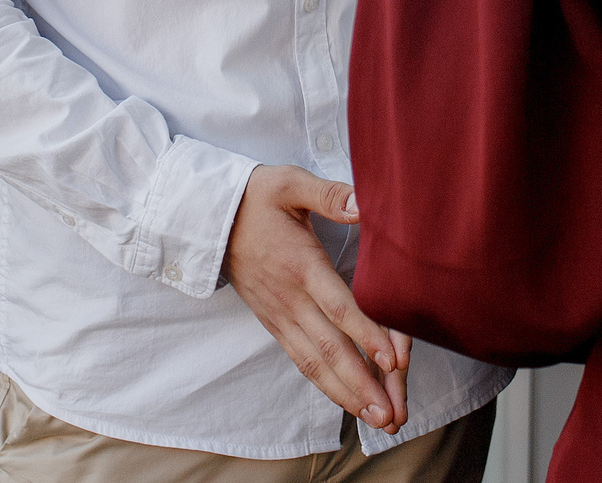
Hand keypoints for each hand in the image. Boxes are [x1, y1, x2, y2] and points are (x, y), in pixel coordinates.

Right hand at [223, 164, 409, 432]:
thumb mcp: (289, 183)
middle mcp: (290, 298)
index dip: (366, 334)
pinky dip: (326, 383)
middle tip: (390, 414)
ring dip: (347, 393)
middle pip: (329, 348)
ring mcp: (280, 315)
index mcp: (300, 265)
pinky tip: (348, 401)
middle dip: (362, 383)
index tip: (393, 360)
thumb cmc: (254, 197)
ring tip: (376, 418)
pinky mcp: (274, 322)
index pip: (338, 307)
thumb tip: (366, 203)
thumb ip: (329, 194)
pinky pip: (302, 359)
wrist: (207, 216)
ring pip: (315, 362)